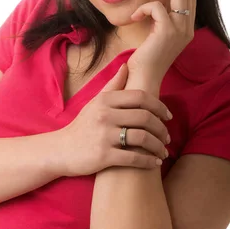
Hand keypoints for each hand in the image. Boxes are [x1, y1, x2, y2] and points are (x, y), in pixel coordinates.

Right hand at [62, 63, 171, 177]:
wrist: (61, 150)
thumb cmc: (83, 125)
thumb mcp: (95, 102)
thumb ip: (113, 85)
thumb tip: (127, 66)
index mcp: (105, 100)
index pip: (141, 97)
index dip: (159, 106)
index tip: (168, 116)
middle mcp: (105, 115)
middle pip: (145, 117)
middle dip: (161, 128)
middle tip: (167, 137)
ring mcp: (104, 136)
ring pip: (142, 138)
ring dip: (158, 146)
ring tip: (163, 151)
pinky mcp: (103, 156)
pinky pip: (133, 158)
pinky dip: (148, 161)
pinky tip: (154, 163)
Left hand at [127, 0, 196, 86]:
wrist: (144, 78)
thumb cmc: (146, 60)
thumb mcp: (157, 36)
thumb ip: (162, 22)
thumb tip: (160, 6)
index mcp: (186, 30)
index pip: (191, 0)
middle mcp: (187, 29)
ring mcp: (180, 30)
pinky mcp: (167, 32)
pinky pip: (157, 7)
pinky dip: (145, 8)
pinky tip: (135, 16)